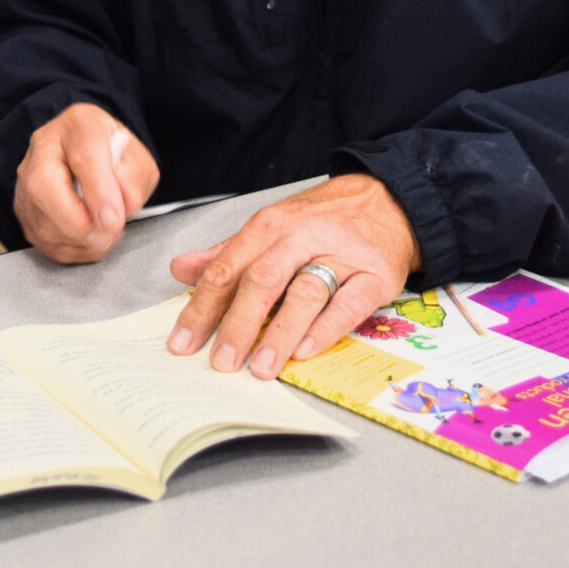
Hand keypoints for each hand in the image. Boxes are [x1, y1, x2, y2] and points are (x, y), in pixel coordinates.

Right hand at [13, 102, 159, 263]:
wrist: (90, 156)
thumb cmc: (113, 155)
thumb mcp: (136, 159)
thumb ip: (133, 179)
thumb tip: (125, 205)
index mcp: (79, 124)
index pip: (84, 155)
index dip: (99, 192)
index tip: (114, 219)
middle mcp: (44, 147)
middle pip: (43, 184)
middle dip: (77, 221)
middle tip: (107, 232)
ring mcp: (26, 179)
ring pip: (41, 220)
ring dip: (81, 240)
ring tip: (106, 232)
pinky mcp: (23, 210)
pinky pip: (43, 242)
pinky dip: (73, 250)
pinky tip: (90, 238)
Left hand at [166, 174, 420, 378]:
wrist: (387, 200)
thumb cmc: (323, 220)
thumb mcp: (273, 228)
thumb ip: (228, 253)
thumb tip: (181, 269)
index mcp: (270, 226)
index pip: (228, 269)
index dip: (202, 307)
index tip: (183, 342)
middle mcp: (302, 237)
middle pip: (262, 280)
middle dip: (237, 324)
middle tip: (221, 361)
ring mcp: (340, 256)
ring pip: (304, 293)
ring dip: (279, 332)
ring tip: (261, 366)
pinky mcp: (374, 276)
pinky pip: (348, 304)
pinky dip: (326, 328)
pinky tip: (306, 350)